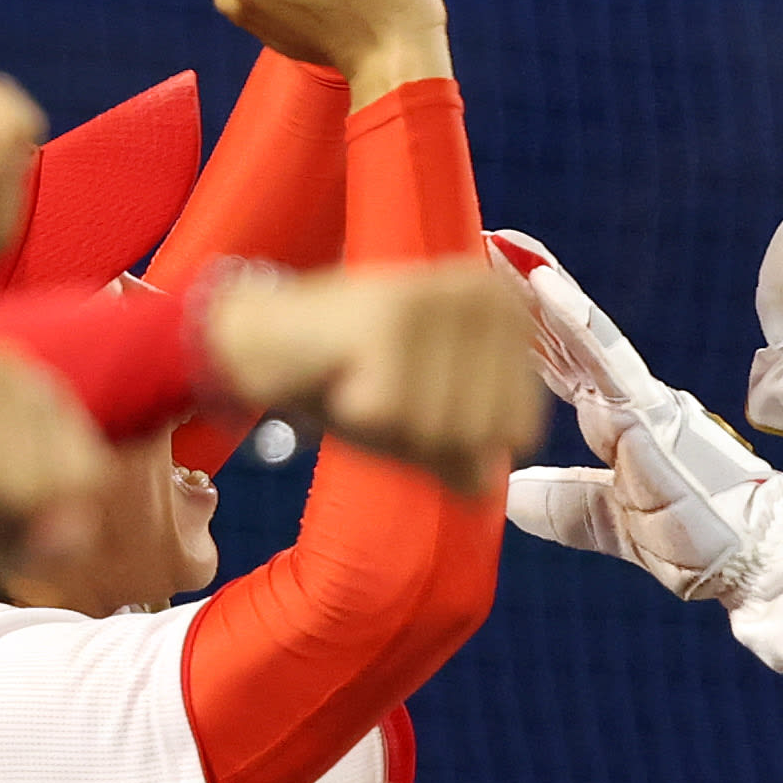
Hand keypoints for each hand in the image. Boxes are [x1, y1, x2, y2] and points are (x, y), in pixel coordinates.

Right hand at [202, 262, 542, 497]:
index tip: (411, 402)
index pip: (519, 433)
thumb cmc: (350, 380)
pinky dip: (357, 415)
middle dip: (422, 438)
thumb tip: (486, 485)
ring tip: (361, 381)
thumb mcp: (424, 427)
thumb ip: (468, 454)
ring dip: (388, 426)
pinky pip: (391, 416)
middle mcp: (483, 296)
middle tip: (379, 392)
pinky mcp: (389, 316)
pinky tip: (340, 376)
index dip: (457, 446)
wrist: (263, 339)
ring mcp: (439, 302)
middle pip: (481, 435)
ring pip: (440, 429)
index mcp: (507, 314)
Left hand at [493, 231, 782, 676]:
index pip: (560, 364)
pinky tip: (549, 293)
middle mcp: (632, 403)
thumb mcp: (605, 524)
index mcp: (618, 422)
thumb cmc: (690, 544)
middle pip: (570, 337)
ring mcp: (647, 408)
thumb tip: (505, 494)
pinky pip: (615, 370)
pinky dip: (580, 329)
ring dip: (551, 296)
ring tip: (512, 257)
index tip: (478, 290)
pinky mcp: (660, 422)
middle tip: (483, 245)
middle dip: (527, 291)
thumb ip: (561, 504)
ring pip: (590, 340)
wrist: (751, 564)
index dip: (522, 326)